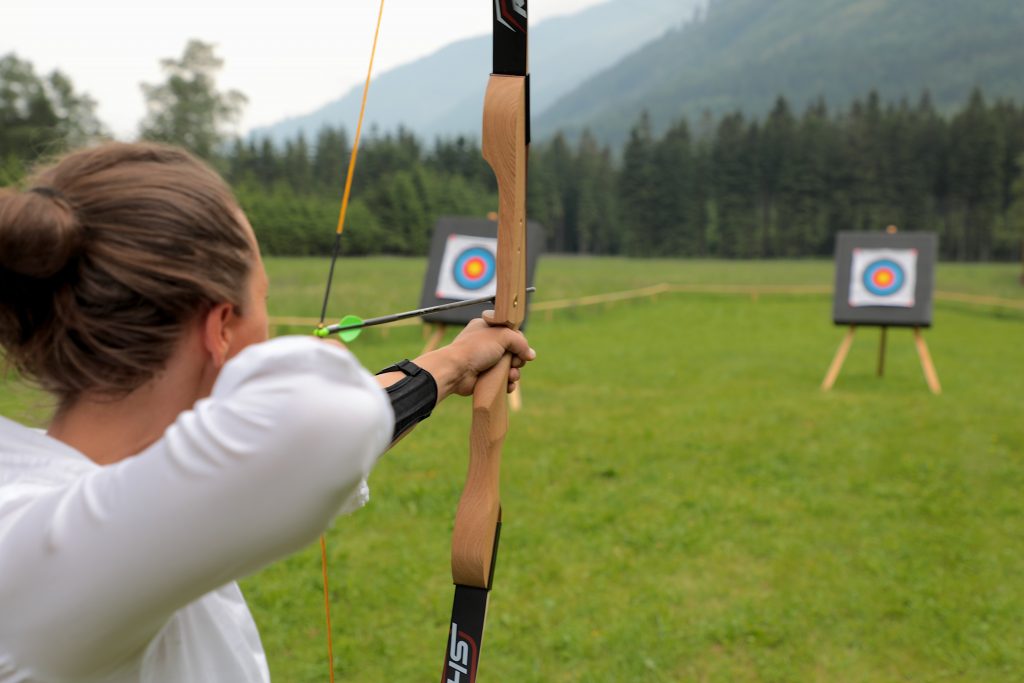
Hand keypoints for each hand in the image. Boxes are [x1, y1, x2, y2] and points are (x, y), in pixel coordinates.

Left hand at [410, 313, 535, 400]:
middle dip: (518, 359)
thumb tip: (531, 355)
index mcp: (487, 328)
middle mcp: (486, 344)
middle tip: (514, 363)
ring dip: (515, 373)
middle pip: (513, 351)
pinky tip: (508, 385)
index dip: (519, 341)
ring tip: (511, 376)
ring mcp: (485, 361)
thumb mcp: (502, 336)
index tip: (521, 349)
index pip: (511, 333)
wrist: (456, 370)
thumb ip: (520, 342)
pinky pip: (502, 380)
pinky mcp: (485, 377)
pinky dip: (508, 383)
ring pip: (509, 367)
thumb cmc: (475, 349)